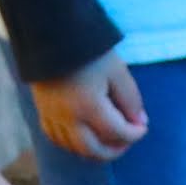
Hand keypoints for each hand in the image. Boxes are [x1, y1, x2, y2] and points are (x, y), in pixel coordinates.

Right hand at [32, 53, 149, 158]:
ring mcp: (52, 116)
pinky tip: (83, 137)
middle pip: (93, 150)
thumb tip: (138, 122)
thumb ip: (131, 99)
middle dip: (114, 151)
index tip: (142, 127)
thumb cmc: (90, 50)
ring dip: (93, 151)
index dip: (134, 134)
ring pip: (73, 148)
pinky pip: (56, 138)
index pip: (117, 133)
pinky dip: (71, 144)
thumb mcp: (118, 71)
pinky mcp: (42, 110)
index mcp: (89, 106)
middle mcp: (68, 117)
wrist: (52, 33)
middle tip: (126, 143)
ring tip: (108, 142)